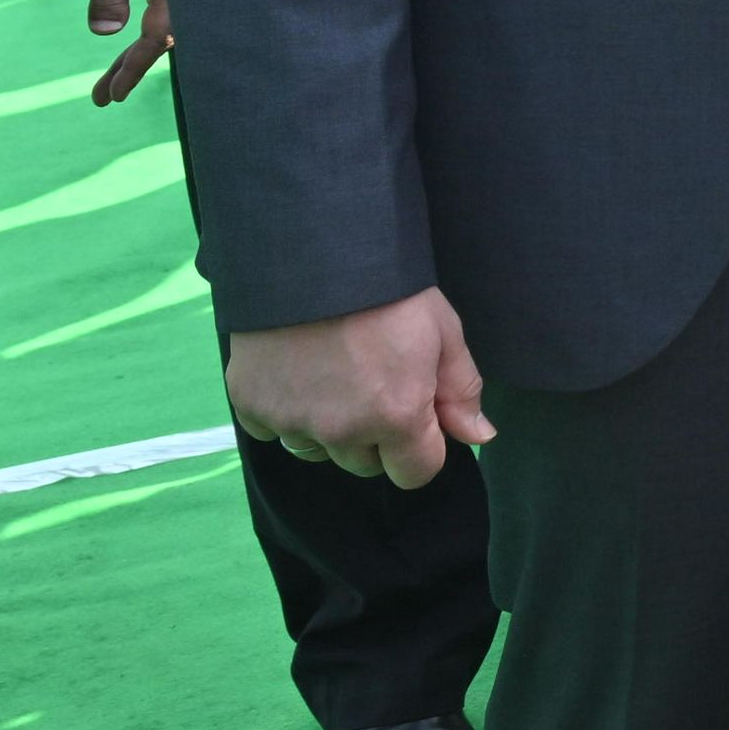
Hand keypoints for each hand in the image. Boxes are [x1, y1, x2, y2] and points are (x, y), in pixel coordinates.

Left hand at [80, 0, 169, 107]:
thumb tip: (106, 35)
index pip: (155, 38)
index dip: (133, 67)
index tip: (112, 94)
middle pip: (160, 41)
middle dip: (129, 69)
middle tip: (101, 98)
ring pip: (160, 30)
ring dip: (134, 56)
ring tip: (107, 82)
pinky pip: (161, 16)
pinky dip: (143, 36)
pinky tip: (129, 46)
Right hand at [225, 287, 491, 490]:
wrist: (312, 255)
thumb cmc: (389, 291)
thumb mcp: (444, 332)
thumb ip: (460, 391)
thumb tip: (477, 436)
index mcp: (396, 418)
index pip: (416, 474)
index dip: (423, 448)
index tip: (420, 417)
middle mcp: (341, 432)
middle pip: (367, 465)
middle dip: (378, 438)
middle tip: (376, 385)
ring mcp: (291, 421)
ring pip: (318, 452)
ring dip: (330, 430)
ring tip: (335, 376)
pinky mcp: (251, 406)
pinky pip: (273, 430)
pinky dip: (286, 411)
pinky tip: (298, 371)